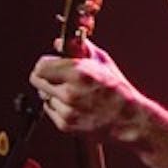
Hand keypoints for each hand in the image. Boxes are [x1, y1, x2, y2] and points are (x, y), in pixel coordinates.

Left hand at [28, 39, 144, 141]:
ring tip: (74, 95)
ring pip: (44, 97)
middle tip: (59, 80)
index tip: (51, 66)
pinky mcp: (66, 125)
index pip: (41, 66)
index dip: (46, 65)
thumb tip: (58, 43)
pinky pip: (51, 111)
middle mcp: (70, 93)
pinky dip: (59, 108)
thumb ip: (80, 49)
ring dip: (54, 95)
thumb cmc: (118, 90)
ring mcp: (67, 110)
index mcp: (79, 73)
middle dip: (46, 78)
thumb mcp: (103, 62)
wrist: (130, 119)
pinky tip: (76, 106)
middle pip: (37, 81)